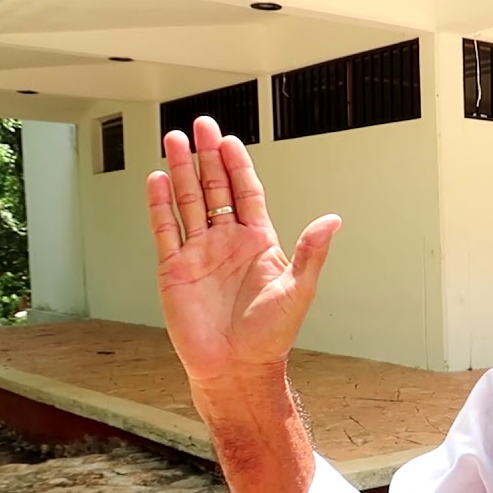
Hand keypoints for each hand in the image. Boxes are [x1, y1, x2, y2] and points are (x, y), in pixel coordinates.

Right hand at [146, 116, 340, 385]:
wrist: (237, 368)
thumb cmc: (271, 335)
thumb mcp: (300, 289)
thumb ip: (312, 252)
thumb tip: (333, 220)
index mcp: (258, 243)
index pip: (246, 193)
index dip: (238, 166)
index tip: (230, 140)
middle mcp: (227, 243)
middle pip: (214, 189)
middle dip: (207, 156)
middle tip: (200, 124)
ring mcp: (199, 253)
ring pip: (188, 202)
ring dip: (182, 170)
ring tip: (175, 139)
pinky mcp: (174, 269)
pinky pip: (165, 229)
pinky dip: (160, 204)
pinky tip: (158, 178)